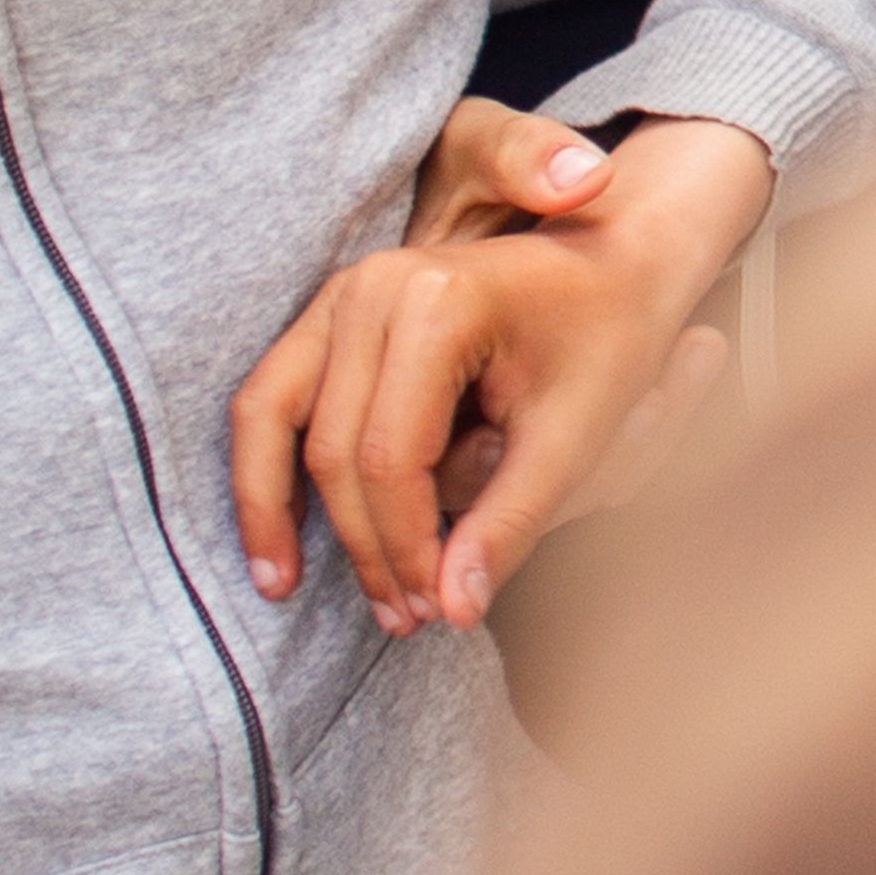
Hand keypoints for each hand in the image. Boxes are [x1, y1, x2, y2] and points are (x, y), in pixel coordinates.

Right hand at [224, 111, 773, 632]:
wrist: (610, 257)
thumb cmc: (611, 338)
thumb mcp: (576, 435)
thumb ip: (511, 523)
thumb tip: (451, 611)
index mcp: (438, 301)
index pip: (393, 459)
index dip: (407, 547)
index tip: (436, 608)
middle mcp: (373, 286)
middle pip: (333, 449)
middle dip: (363, 544)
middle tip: (401, 616)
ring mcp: (342, 291)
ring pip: (276, 419)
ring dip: (281, 512)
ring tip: (289, 589)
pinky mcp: (329, 311)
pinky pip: (271, 398)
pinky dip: (264, 468)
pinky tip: (275, 544)